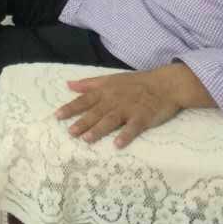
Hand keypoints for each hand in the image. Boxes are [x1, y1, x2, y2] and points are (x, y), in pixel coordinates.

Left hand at [55, 69, 182, 147]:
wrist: (165, 84)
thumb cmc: (136, 82)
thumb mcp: (110, 78)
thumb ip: (89, 83)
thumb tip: (68, 85)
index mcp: (106, 91)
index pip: (85, 99)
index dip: (71, 107)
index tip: (57, 116)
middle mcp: (114, 100)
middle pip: (96, 112)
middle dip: (82, 122)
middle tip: (70, 132)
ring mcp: (129, 108)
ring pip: (111, 120)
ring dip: (99, 129)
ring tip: (87, 139)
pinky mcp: (143, 117)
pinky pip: (133, 127)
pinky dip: (125, 135)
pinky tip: (117, 144)